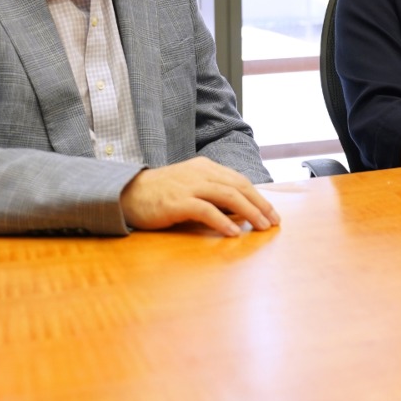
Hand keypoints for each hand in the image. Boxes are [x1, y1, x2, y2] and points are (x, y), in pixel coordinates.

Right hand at [120, 157, 280, 236]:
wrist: (127, 193)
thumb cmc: (160, 193)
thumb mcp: (190, 186)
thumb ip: (212, 194)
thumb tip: (240, 212)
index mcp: (205, 167)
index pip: (239, 180)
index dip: (258, 196)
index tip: (271, 213)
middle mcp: (200, 173)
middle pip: (238, 186)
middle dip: (260, 204)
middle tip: (273, 221)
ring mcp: (188, 186)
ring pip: (227, 195)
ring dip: (249, 212)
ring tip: (261, 227)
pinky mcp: (177, 201)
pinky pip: (205, 210)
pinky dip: (222, 221)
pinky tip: (234, 232)